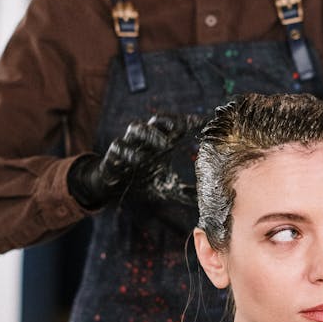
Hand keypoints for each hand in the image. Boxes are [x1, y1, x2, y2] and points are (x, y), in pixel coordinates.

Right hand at [68, 114, 200, 209]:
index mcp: (161, 143)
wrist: (114, 188)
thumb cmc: (143, 181)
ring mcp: (129, 143)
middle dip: (169, 121)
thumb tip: (208, 201)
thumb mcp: (167, 186)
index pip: (176, 127)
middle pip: (157, 120)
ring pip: (137, 127)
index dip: (188, 122)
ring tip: (167, 145)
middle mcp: (145, 139)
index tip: (203, 122)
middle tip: (183, 128)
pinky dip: (129, 151)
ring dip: (151, 134)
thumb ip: (185, 192)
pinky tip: (140, 160)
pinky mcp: (114, 154)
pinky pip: (119, 146)